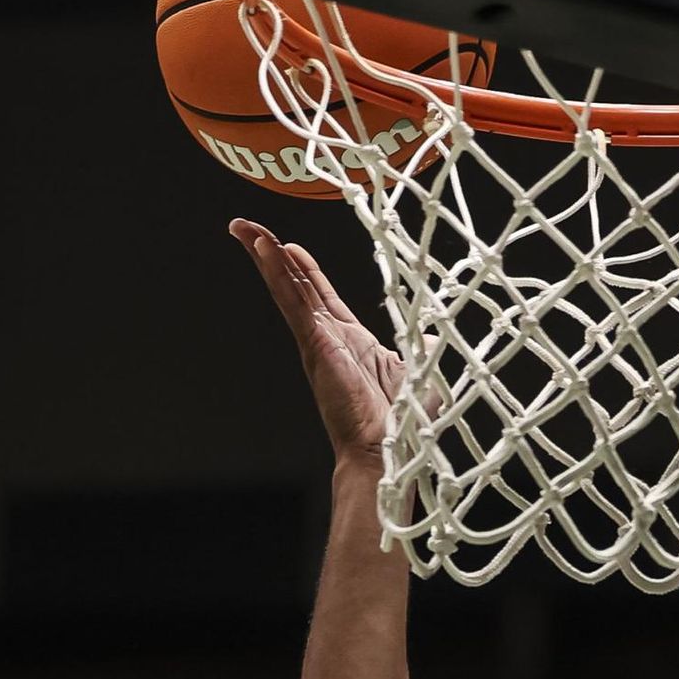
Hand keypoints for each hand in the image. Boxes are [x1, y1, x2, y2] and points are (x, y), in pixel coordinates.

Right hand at [231, 219, 401, 467]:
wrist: (389, 452)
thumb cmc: (403, 422)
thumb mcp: (418, 368)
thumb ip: (421, 344)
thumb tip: (435, 332)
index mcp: (350, 340)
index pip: (320, 295)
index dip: (305, 269)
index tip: (290, 246)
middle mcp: (327, 337)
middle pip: (294, 284)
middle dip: (271, 253)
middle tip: (247, 227)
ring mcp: (318, 340)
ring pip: (286, 288)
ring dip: (264, 255)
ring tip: (243, 228)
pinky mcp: (316, 345)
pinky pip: (293, 302)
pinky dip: (277, 274)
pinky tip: (264, 249)